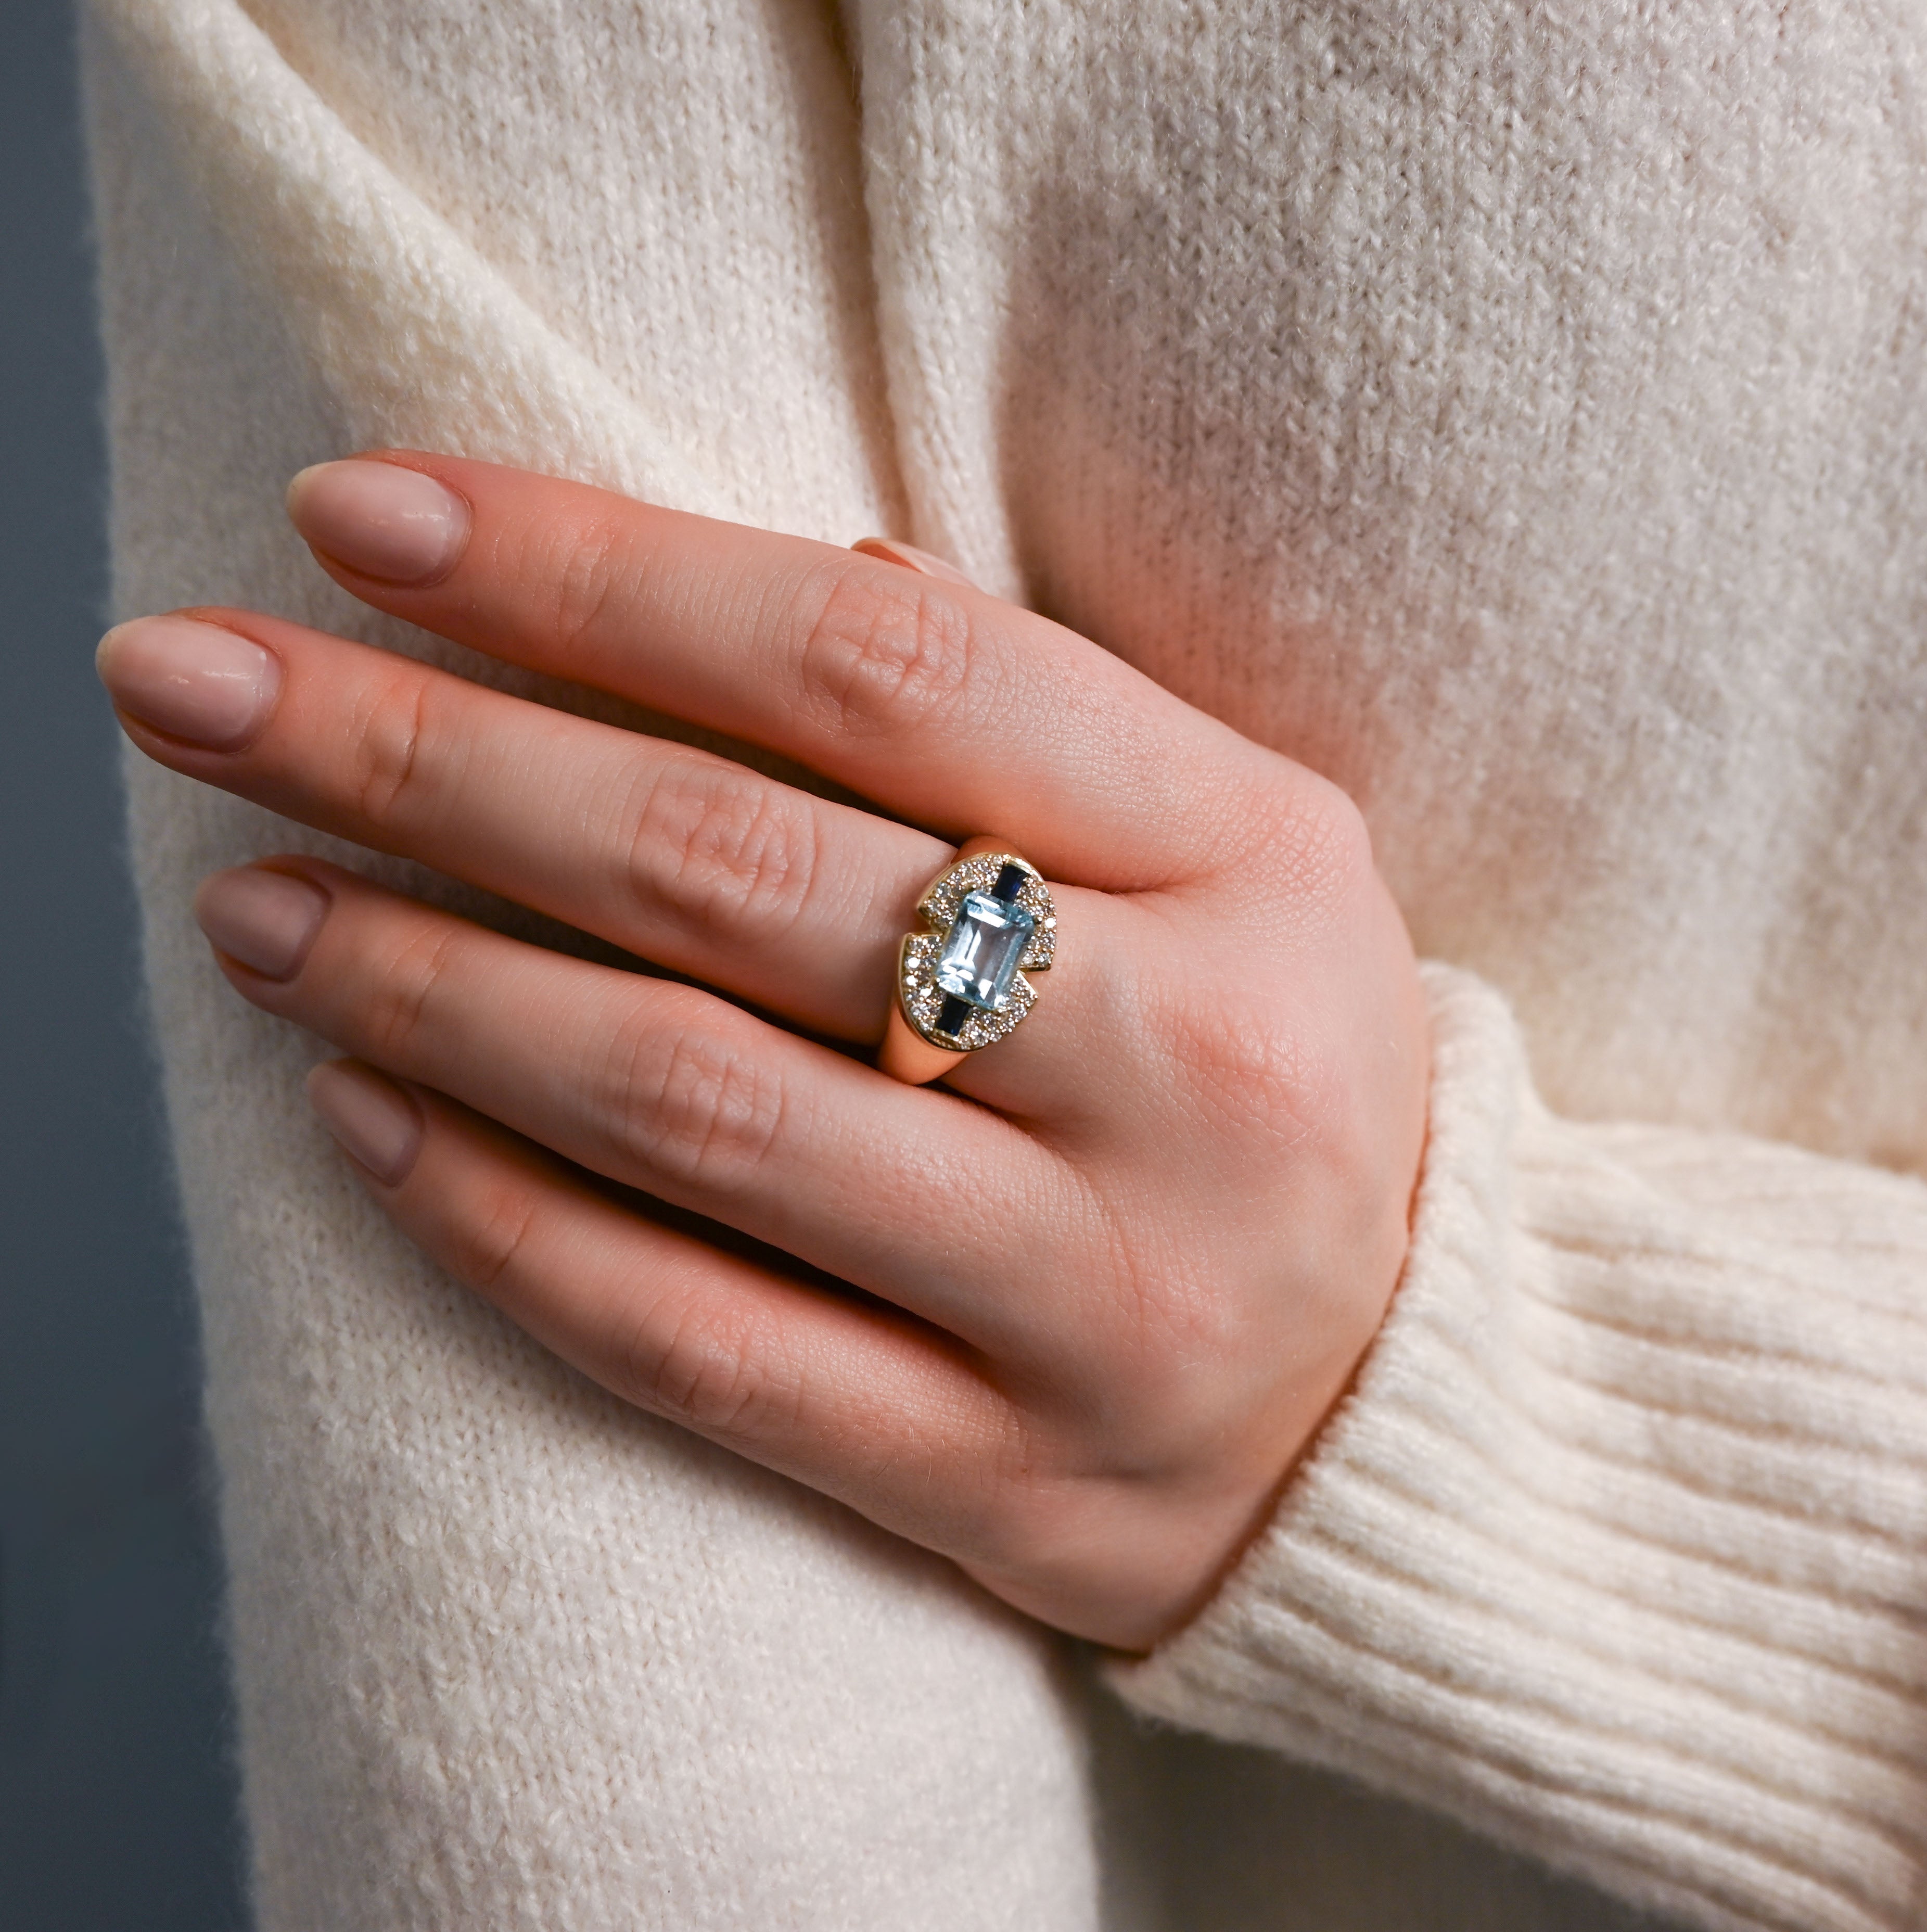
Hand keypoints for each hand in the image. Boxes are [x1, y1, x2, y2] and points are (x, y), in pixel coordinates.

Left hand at [96, 455, 1428, 1650]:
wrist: (1415, 1400)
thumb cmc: (1276, 1058)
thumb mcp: (1236, 848)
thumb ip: (1027, 718)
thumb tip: (777, 571)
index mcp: (1252, 857)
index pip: (879, 662)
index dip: (596, 572)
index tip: (362, 517)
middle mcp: (1185, 1068)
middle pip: (741, 876)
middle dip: (429, 759)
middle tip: (191, 686)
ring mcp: (1098, 1295)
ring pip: (697, 1115)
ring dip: (431, 994)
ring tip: (255, 905)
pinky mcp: (1013, 1483)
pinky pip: (706, 1350)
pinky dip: (507, 1230)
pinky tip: (368, 1125)